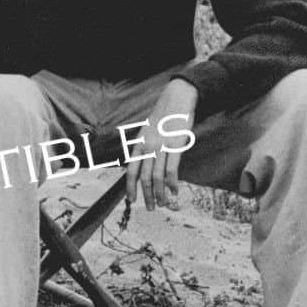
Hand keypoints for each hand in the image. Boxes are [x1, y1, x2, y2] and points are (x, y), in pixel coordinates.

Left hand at [123, 78, 197, 211]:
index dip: (130, 187)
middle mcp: (147, 146)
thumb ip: (144, 147)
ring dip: (160, 193)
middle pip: (145, 177)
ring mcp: (161, 146)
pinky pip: (172, 169)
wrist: (176, 98)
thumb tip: (144, 165)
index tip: (131, 200)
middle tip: (150, 208)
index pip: (131, 170)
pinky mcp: (176, 144)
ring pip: (158, 176)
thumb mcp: (147, 130)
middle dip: (147, 195)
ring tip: (164, 204)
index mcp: (138, 144)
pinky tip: (175, 190)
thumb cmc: (163, 116)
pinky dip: (172, 183)